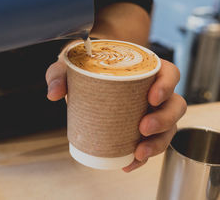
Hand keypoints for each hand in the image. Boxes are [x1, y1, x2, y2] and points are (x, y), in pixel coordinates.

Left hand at [46, 57, 186, 172]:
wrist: (82, 76)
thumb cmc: (84, 66)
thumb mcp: (70, 65)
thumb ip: (59, 74)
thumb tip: (53, 93)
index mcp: (144, 69)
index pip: (170, 73)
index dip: (167, 85)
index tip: (151, 98)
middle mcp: (153, 90)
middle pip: (175, 104)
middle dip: (164, 120)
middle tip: (143, 128)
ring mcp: (150, 110)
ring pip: (169, 128)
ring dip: (158, 143)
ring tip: (139, 152)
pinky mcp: (140, 128)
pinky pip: (151, 143)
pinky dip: (142, 157)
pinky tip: (129, 163)